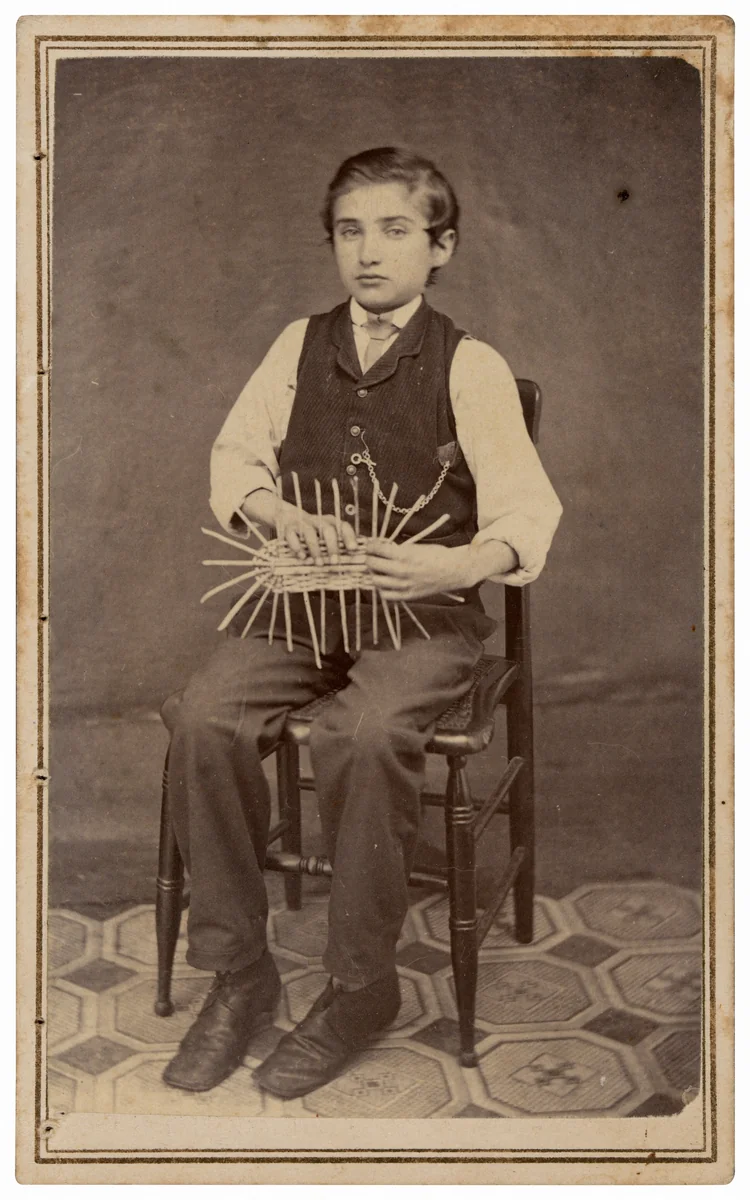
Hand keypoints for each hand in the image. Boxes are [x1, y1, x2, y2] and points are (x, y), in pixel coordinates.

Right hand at [239, 490, 356, 563]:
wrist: (288, 518)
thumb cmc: (313, 534)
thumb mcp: (325, 537)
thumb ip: (337, 545)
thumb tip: (352, 559)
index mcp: (331, 523)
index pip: (343, 526)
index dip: (349, 537)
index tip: (353, 549)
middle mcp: (318, 521)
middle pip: (328, 530)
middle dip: (332, 546)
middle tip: (334, 562)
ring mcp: (303, 523)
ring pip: (310, 534)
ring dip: (315, 550)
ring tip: (319, 563)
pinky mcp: (289, 528)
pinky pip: (292, 536)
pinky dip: (297, 547)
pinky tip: (302, 557)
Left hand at [364, 540, 474, 600]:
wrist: (454, 570)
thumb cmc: (437, 555)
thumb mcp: (416, 546)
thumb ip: (398, 550)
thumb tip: (381, 549)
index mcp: (403, 555)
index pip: (376, 549)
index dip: (370, 546)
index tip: (370, 545)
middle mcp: (401, 571)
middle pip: (372, 565)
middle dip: (369, 558)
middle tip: (371, 556)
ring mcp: (404, 585)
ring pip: (376, 581)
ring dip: (374, 574)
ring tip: (377, 570)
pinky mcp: (408, 596)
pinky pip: (386, 595)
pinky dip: (382, 589)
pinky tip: (385, 583)